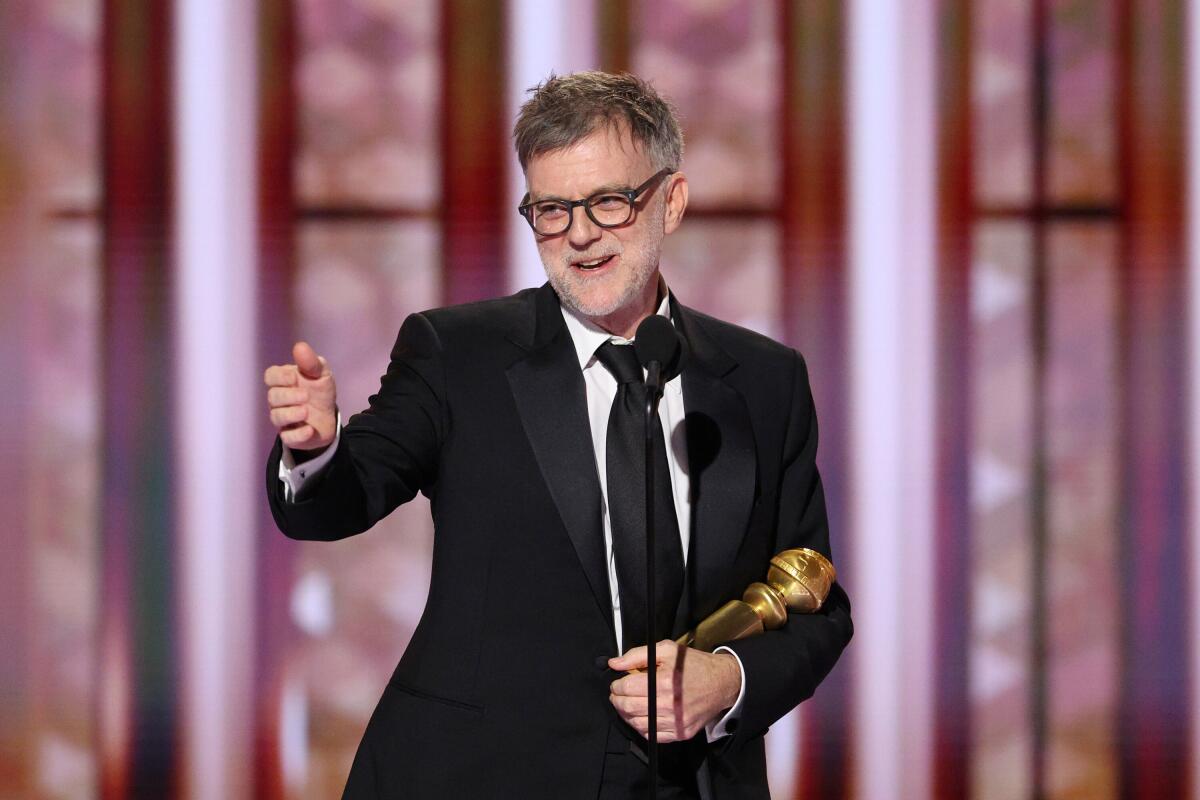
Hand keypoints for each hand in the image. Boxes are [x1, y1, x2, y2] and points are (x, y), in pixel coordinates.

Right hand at [263, 341, 337, 451]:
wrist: (328, 417)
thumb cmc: (320, 391)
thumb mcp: (321, 374)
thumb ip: (311, 362)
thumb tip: (299, 346)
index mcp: (283, 381)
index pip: (270, 376)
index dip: (280, 377)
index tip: (295, 378)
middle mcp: (279, 400)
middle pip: (272, 397)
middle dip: (288, 396)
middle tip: (306, 396)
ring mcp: (283, 418)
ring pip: (276, 417)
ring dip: (291, 414)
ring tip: (307, 412)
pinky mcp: (290, 436)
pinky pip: (288, 437)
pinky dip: (298, 434)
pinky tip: (309, 429)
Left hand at [608, 641, 740, 741]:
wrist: (721, 682)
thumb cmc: (693, 665)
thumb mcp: (666, 650)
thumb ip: (637, 655)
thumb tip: (614, 663)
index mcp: (663, 682)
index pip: (627, 688)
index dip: (616, 685)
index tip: (616, 683)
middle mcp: (669, 704)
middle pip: (628, 708)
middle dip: (617, 700)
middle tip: (617, 694)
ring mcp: (675, 722)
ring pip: (637, 724)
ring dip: (626, 715)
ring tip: (628, 704)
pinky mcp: (680, 732)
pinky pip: (652, 735)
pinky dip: (642, 726)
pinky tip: (643, 715)